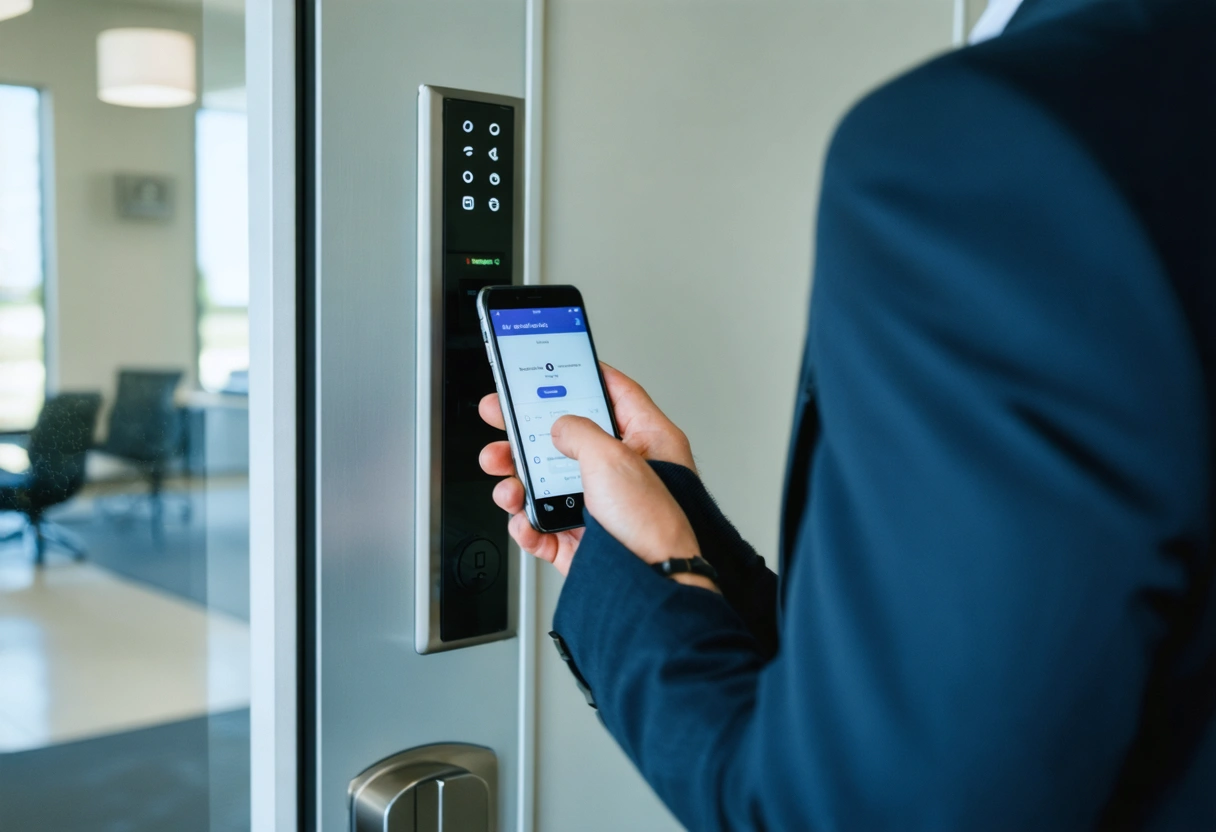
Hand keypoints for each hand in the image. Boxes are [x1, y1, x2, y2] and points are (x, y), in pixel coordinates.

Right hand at [478, 363, 701, 578]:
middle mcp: (626, 474)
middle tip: (498, 416)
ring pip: (548, 484)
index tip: (556, 365)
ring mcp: (602, 510)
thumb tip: (559, 426)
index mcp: (648, 443)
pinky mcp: (584, 544)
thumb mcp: (612, 459)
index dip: (585, 375)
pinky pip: (543, 528)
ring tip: (503, 477)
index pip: (616, 394)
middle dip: (526, 431)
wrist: (649, 590)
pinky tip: (521, 520)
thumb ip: (580, 431)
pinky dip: (525, 524)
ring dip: (517, 480)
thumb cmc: (653, 527)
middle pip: (568, 439)